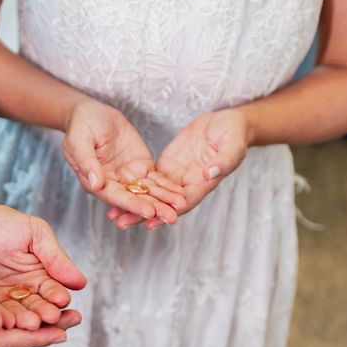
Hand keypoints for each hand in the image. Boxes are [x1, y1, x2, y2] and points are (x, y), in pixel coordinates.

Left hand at [0, 204, 86, 331]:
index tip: (61, 299)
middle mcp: (22, 293)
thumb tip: (80, 281)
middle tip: (46, 317)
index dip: (57, 296)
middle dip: (43, 314)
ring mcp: (0, 301)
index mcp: (39, 276)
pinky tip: (4, 323)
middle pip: (37, 309)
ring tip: (28, 323)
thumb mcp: (33, 233)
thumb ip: (55, 257)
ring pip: (15, 316)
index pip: (53, 291)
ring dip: (23, 321)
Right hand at [0, 253, 72, 346]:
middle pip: (11, 343)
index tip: (60, 330)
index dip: (35, 336)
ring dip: (35, 330)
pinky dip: (20, 326)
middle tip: (72, 322)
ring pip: (8, 339)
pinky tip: (35, 317)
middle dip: (43, 334)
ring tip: (63, 319)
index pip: (5, 340)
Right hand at [62, 99, 182, 224]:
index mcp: (96, 181)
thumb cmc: (81, 126)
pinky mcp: (140, 167)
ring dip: (164, 200)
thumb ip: (86, 162)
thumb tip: (96, 184)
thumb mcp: (79, 140)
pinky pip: (155, 179)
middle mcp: (113, 183)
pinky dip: (168, 187)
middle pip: (134, 199)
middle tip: (171, 217)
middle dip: (154, 208)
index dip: (132, 205)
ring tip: (182, 206)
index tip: (149, 211)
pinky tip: (181, 194)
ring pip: (147, 192)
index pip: (115, 197)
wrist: (92, 112)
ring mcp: (128, 176)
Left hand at [108, 109, 248, 228]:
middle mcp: (187, 185)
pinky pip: (149, 180)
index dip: (167, 212)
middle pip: (163, 203)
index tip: (151, 221)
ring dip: (133, 204)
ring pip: (152, 194)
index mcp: (204, 184)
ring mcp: (176, 177)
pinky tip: (117, 192)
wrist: (227, 123)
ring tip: (112, 214)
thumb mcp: (233, 146)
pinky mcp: (167, 167)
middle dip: (142, 214)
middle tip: (121, 223)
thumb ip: (222, 162)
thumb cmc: (234, 134)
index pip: (184, 202)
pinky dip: (135, 187)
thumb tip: (208, 174)